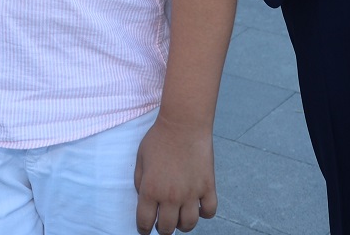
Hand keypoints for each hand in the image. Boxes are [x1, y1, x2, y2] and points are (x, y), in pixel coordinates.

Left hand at [134, 116, 215, 232]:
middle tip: (162, 223)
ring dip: (182, 225)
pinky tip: (198, 207)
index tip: (145, 228)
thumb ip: (140, 182)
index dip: (143, 228)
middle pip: (167, 228)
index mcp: (150, 190)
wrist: (183, 124)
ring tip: (179, 217)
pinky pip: (209, 211)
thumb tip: (145, 199)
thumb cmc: (159, 138)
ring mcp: (191, 193)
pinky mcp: (207, 187)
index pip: (145, 222)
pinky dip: (204, 213)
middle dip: (162, 228)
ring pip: (188, 224)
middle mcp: (170, 196)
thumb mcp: (140, 159)